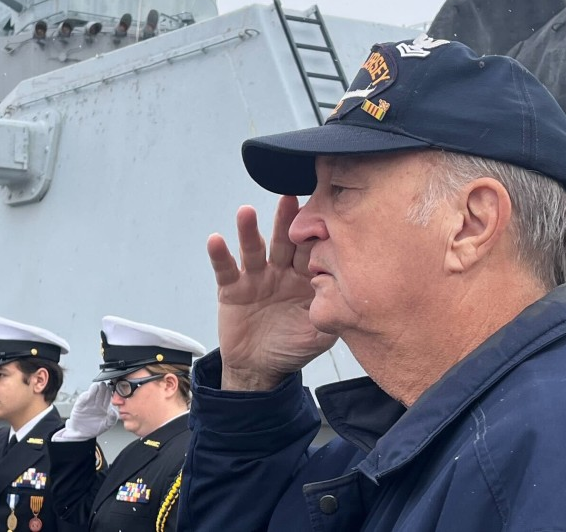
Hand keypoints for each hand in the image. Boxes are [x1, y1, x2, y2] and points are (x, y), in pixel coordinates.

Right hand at [57, 382, 117, 440]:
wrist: (82, 433)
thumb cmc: (95, 428)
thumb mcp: (106, 425)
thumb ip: (112, 419)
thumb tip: (114, 411)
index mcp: (104, 406)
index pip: (108, 395)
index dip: (109, 391)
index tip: (111, 388)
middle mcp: (96, 403)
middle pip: (100, 392)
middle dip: (102, 387)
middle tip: (104, 385)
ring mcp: (88, 403)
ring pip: (91, 393)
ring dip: (94, 389)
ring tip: (96, 387)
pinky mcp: (79, 405)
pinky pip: (82, 399)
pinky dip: (85, 396)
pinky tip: (88, 394)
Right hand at [207, 196, 337, 390]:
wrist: (260, 368)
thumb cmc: (294, 346)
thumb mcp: (320, 332)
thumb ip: (333, 311)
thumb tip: (350, 293)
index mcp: (305, 278)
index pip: (312, 250)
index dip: (316, 234)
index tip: (323, 213)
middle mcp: (281, 271)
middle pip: (283, 241)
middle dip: (286, 220)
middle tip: (289, 197)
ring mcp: (256, 277)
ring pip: (253, 249)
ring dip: (248, 230)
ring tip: (246, 212)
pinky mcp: (232, 288)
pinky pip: (226, 269)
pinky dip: (220, 255)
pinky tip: (215, 240)